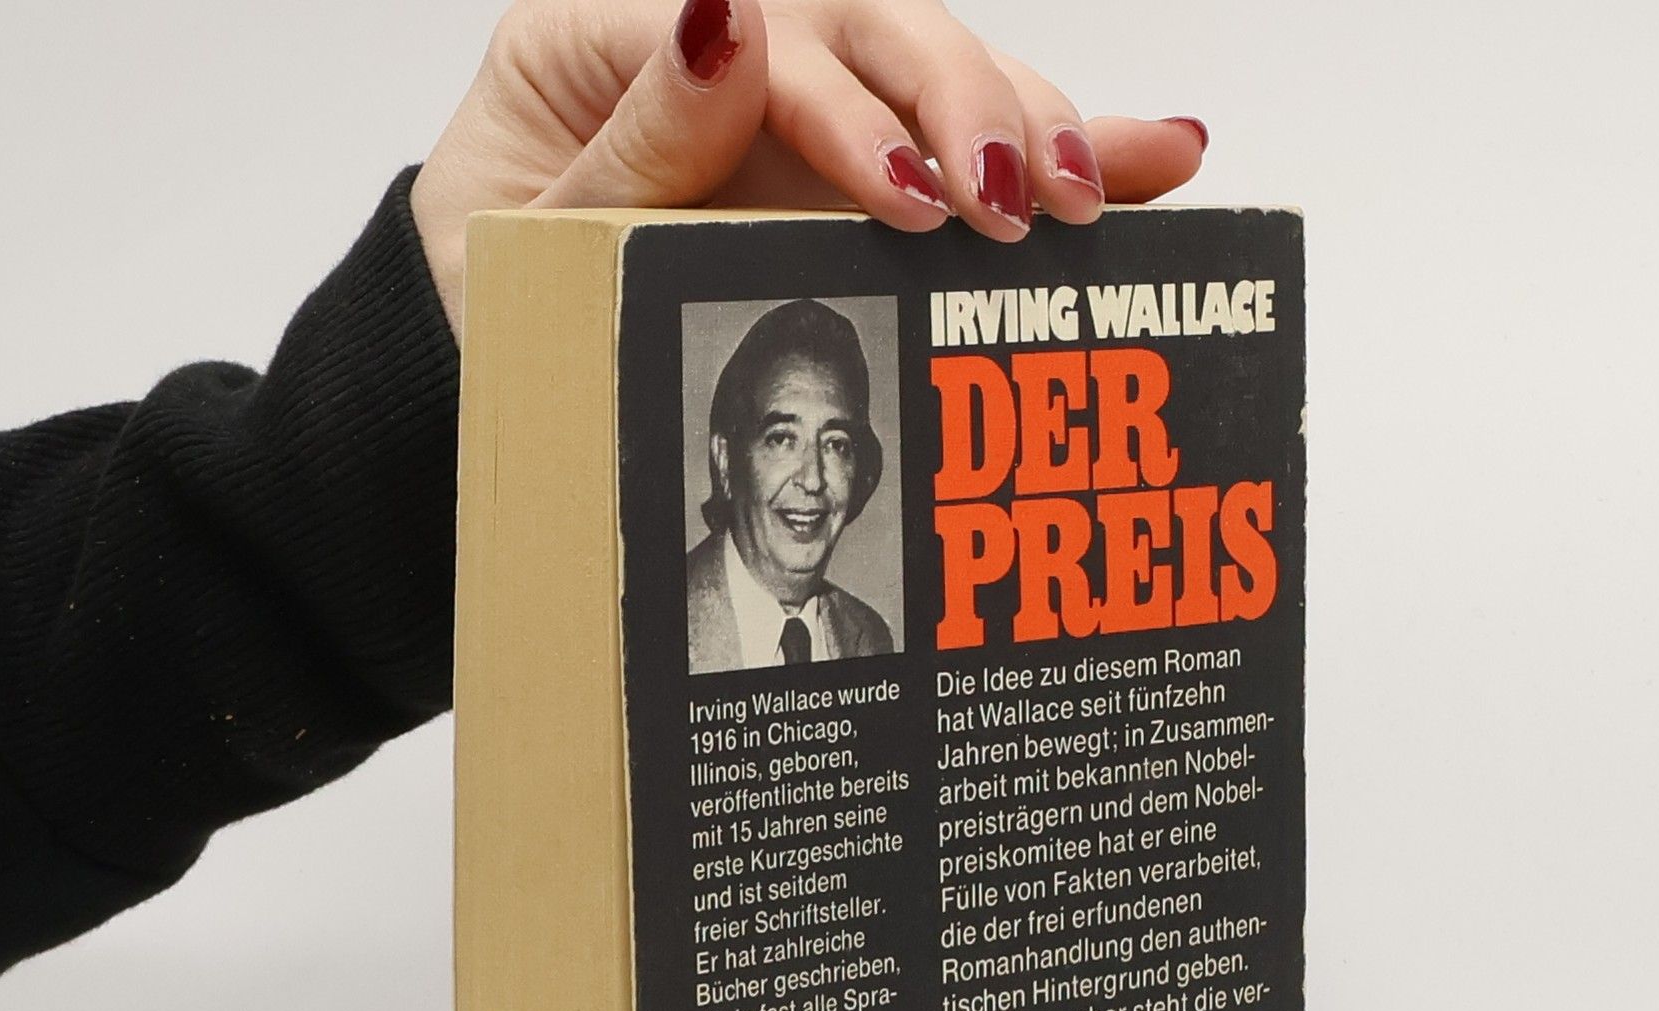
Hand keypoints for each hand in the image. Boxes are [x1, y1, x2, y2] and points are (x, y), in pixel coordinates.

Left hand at [412, 0, 1210, 336]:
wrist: (499, 330)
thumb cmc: (499, 278)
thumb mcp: (522, 226)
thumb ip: (623, 150)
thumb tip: (728, 29)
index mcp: (611, 30)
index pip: (759, 38)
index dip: (844, 109)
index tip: (905, 195)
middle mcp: (725, 40)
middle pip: (873, 22)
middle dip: (958, 105)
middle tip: (1013, 201)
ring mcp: (799, 93)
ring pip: (936, 67)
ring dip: (1029, 123)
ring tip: (1094, 194)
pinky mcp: (854, 156)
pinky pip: (960, 139)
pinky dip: (1060, 143)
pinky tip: (1159, 153)